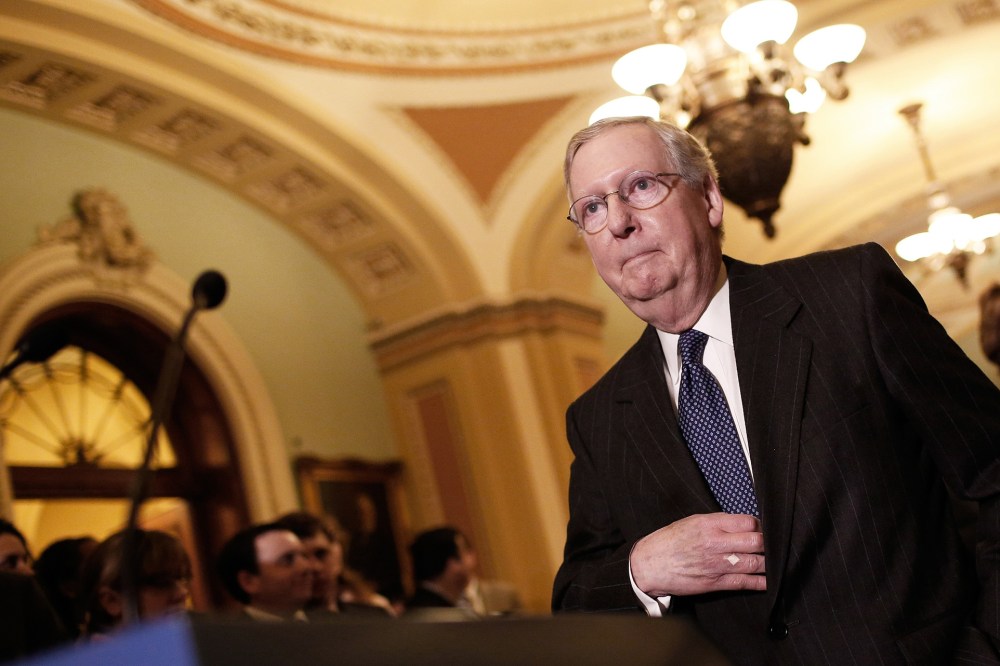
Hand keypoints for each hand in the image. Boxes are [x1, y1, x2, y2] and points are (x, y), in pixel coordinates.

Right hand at [629, 513, 765, 596]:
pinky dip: (760, 582)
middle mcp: (715, 543)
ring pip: (755, 562)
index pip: (748, 522)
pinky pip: (744, 582)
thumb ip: (718, 522)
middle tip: (773, 544)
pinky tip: (769, 580)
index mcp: (709, 524)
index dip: (760, 525)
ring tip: (775, 561)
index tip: (763, 528)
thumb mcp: (692, 522)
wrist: (650, 565)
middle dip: (768, 543)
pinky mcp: (715, 583)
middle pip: (756, 541)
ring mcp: (717, 564)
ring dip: (769, 563)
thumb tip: (741, 524)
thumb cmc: (669, 541)